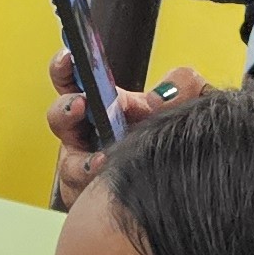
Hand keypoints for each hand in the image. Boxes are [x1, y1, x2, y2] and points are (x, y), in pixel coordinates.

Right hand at [46, 53, 207, 206]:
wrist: (189, 184)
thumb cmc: (179, 142)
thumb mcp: (192, 104)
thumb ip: (185, 85)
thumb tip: (161, 95)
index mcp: (107, 105)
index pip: (76, 80)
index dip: (66, 67)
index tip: (69, 58)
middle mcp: (89, 134)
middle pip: (60, 118)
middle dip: (65, 109)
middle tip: (81, 105)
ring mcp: (85, 167)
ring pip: (68, 163)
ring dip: (81, 159)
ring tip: (102, 157)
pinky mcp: (88, 196)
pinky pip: (80, 193)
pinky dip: (92, 186)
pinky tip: (108, 181)